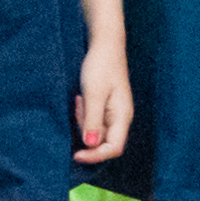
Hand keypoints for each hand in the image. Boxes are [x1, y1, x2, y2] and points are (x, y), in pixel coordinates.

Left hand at [74, 37, 131, 165]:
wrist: (105, 45)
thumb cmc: (101, 66)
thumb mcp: (93, 94)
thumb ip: (93, 120)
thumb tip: (91, 145)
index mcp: (123, 116)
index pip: (114, 148)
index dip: (95, 155)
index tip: (76, 155)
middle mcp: (121, 118)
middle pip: (104, 142)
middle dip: (87, 134)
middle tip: (78, 111)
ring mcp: (114, 112)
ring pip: (97, 132)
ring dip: (84, 122)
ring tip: (80, 100)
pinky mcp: (107, 107)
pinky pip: (95, 120)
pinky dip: (85, 115)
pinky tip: (81, 99)